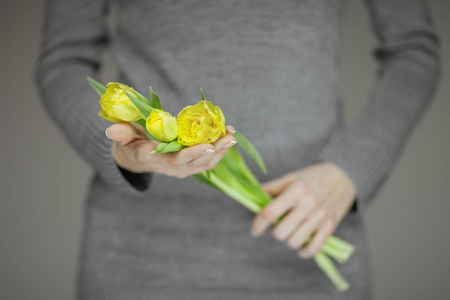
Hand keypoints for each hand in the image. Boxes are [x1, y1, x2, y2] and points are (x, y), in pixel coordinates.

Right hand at [105, 122, 236, 177]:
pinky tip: (228, 136)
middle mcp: (173, 168)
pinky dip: (220, 150)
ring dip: (222, 149)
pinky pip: (208, 160)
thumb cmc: (130, 145)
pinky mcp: (191, 165)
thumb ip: (120, 134)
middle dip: (215, 150)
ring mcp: (184, 168)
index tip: (207, 146)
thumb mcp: (122, 139)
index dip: (192, 155)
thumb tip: (111, 130)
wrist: (137, 158)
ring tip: (232, 134)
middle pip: (197, 162)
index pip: (176, 160)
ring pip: (206, 162)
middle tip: (229, 137)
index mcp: (156, 160)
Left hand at [251, 162, 355, 258]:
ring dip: (288, 240)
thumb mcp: (292, 177)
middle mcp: (308, 205)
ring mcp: (320, 217)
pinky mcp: (330, 227)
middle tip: (278, 226)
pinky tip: (300, 246)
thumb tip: (253, 197)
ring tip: (290, 232)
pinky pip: (313, 248)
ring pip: (295, 241)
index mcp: (296, 190)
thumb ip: (272, 188)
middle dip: (275, 232)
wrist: (344, 176)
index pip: (270, 213)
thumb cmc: (314, 176)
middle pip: (281, 232)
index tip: (255, 230)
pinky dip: (303, 251)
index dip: (258, 224)